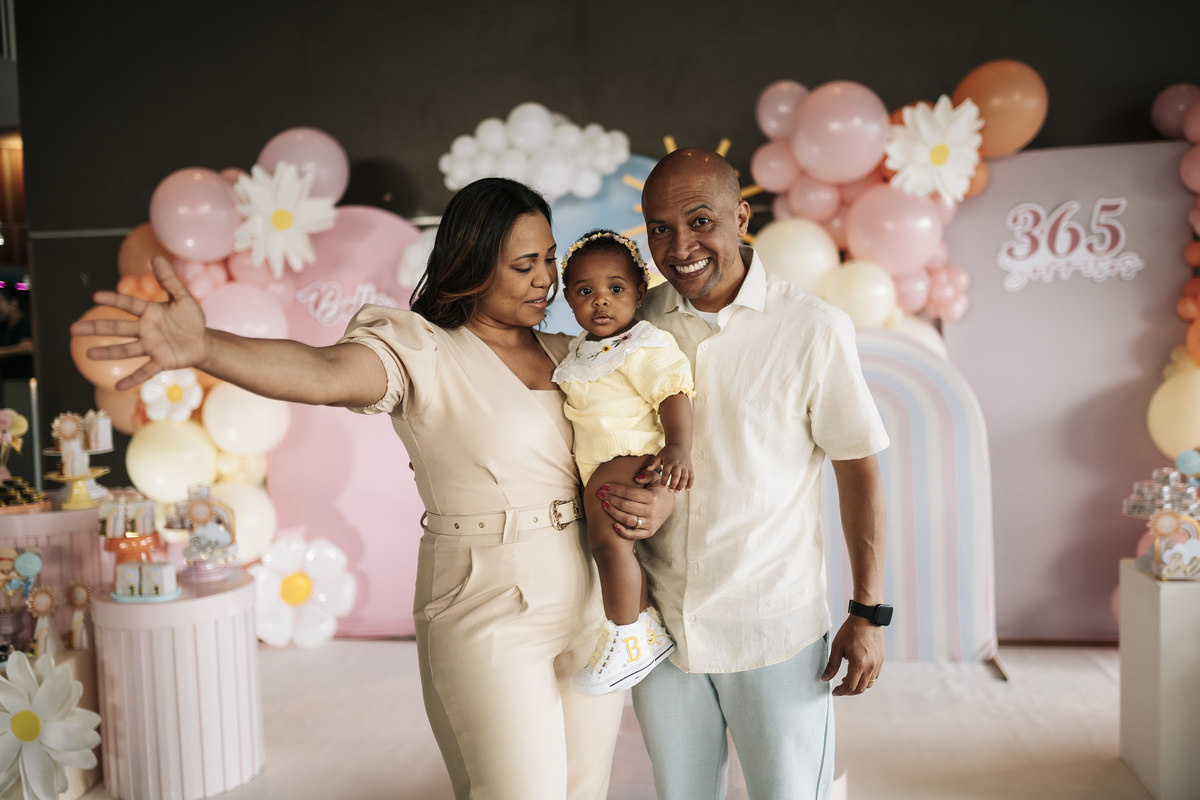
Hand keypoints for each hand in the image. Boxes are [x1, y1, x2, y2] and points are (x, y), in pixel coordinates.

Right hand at [69, 256, 208, 389]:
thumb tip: (155, 257)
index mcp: (150, 312)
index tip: (96, 296)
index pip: (128, 304)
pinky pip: (146, 371)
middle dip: (97, 328)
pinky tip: (118, 386)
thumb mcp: (183, 298)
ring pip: (127, 350)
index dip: (113, 300)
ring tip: (89, 354)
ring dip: (109, 352)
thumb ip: (169, 280)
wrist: (203, 342)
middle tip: (73, 328)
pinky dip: (133, 379)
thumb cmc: (191, 320)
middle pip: (118, 328)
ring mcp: (152, 347)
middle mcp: (146, 330)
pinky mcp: (162, 362)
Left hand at [597, 473, 674, 540]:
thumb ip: (647, 474)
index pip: (629, 493)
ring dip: (613, 512)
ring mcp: (650, 523)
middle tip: (600, 494)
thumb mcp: (656, 479)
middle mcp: (651, 511)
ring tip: (604, 505)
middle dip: (611, 499)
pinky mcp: (649, 532)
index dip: (615, 489)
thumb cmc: (658, 490)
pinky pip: (634, 535)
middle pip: (626, 506)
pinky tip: (613, 525)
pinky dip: (623, 532)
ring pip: (627, 519)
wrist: (670, 505)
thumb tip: (636, 477)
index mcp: (652, 497)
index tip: (605, 486)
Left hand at [645, 445, 693, 490]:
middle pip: (676, 476)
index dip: (664, 480)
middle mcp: (678, 464)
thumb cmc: (668, 451)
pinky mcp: (690, 467)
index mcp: (669, 462)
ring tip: (676, 491)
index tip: (661, 486)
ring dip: (681, 485)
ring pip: (685, 477)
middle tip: (670, 491)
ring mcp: (685, 466)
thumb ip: (654, 462)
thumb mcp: (660, 455)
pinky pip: (692, 476)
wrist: (680, 445)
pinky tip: (687, 489)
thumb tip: (648, 469)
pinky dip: (690, 483)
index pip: (666, 472)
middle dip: (673, 484)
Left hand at [820, 616, 883, 695]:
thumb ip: (831, 665)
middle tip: (840, 689)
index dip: (841, 691)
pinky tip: (858, 673)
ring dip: (858, 686)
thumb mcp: (837, 647)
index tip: (834, 691)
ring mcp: (877, 663)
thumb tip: (825, 678)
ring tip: (847, 680)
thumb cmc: (851, 631)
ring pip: (869, 684)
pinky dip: (866, 679)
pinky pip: (874, 676)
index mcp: (859, 664)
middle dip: (849, 692)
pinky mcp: (881, 659)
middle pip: (860, 689)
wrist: (867, 618)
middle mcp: (870, 667)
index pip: (850, 686)